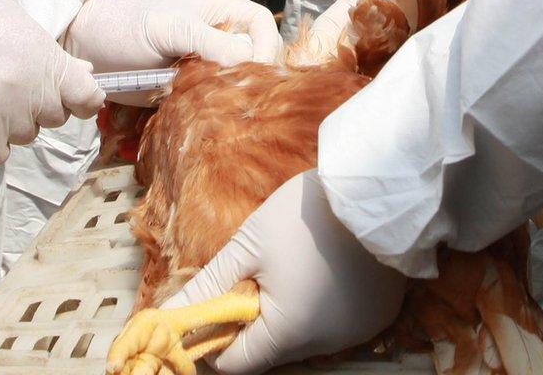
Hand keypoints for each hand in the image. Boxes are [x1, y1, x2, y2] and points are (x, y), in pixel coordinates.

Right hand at [0, 0, 103, 166]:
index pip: (88, 98)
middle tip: (3, 82)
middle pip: (53, 118)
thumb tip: (83, 72)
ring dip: (9, 122)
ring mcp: (2, 120)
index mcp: (46, 62)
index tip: (71, 98)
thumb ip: (50, 53)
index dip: (81, 100)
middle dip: (36, 104)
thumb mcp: (15, 21)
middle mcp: (30, 95)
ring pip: (24, 135)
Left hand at [63, 0, 282, 89]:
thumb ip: (206, 40)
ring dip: (233, 97)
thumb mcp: (166, 26)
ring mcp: (198, 64)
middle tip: (245, 96)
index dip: (267, 44)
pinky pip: (209, 100)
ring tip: (228, 110)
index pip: (260, 23)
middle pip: (252, 55)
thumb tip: (248, 58)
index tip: (259, 69)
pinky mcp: (183, 89)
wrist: (82, 44)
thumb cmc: (123, 23)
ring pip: (233, 81)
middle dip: (253, 75)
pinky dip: (211, 110)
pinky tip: (207, 117)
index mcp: (216, 11)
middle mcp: (212, 37)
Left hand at [163, 171, 406, 374]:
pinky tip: (324, 269)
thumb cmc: (307, 213)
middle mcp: (326, 344)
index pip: (237, 364)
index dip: (216, 340)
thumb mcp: (248, 246)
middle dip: (253, 321)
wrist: (375, 186)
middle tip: (253, 275)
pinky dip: (322, 306)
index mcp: (288, 333)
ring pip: (304, 337)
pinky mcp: (377, 318)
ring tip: (293, 265)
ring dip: (288, 313)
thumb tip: (165, 315)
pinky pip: (336, 324)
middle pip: (271, 350)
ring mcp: (356, 333)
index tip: (212, 308)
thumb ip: (207, 288)